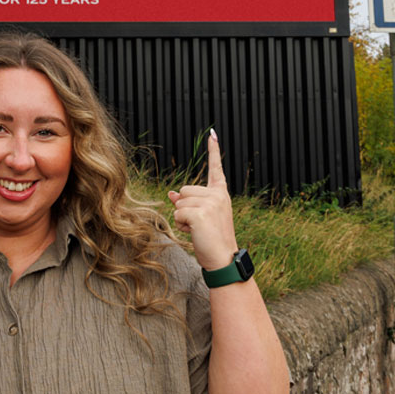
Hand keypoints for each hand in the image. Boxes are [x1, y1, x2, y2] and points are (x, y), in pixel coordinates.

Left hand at [169, 129, 237, 270]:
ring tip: (198, 228)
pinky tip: (195, 232)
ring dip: (182, 216)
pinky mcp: (201, 213)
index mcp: (221, 194)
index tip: (212, 134)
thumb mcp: (202, 217)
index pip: (216, 169)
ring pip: (179, 202)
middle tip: (200, 224)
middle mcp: (217, 195)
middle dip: (185, 207)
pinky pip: (177, 213)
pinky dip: (181, 224)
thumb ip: (188, 203)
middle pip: (184, 190)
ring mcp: (210, 203)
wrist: (223, 259)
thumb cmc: (212, 239)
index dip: (213, 151)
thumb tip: (171, 194)